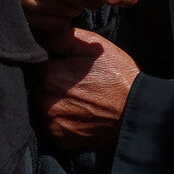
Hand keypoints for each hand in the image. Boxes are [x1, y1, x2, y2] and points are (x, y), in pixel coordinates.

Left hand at [34, 28, 139, 150]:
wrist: (137, 111)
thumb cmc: (117, 75)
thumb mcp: (92, 46)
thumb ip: (61, 37)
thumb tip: (39, 32)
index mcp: (50, 75)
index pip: (36, 64)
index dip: (49, 63)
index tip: (63, 66)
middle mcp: (45, 101)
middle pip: (36, 86)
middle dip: (49, 83)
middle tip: (72, 83)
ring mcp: (51, 124)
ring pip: (40, 107)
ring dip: (50, 102)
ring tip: (75, 99)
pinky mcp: (59, 140)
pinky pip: (49, 126)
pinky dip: (58, 120)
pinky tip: (76, 113)